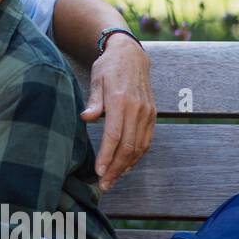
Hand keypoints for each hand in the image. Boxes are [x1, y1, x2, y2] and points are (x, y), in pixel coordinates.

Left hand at [80, 34, 154, 189]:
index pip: (114, 135)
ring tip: (112, 179)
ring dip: (126, 166)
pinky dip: (137, 156)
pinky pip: (146, 141)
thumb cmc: (108, 67)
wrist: (131, 54)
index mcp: (121, 100)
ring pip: (138, 147)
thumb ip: (93, 100)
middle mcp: (137, 109)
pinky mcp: (152, 115)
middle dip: (115, 168)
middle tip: (103, 184)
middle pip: (127, 146)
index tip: (98, 172)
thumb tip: (85, 117)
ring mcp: (147, 113)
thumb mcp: (96, 78)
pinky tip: (126, 166)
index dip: (106, 156)